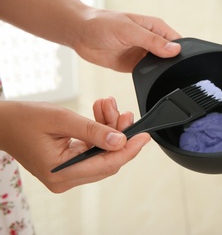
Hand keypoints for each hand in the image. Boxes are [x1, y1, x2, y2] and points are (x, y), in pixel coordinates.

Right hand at [0, 98, 149, 192]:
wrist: (3, 122)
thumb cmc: (23, 120)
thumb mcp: (61, 119)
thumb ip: (93, 130)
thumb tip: (120, 139)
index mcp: (62, 173)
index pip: (107, 165)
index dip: (129, 150)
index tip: (144, 136)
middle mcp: (66, 179)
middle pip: (107, 160)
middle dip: (119, 134)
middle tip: (124, 113)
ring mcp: (67, 173)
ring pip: (102, 153)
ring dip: (109, 129)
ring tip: (108, 106)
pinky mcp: (68, 164)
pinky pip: (93, 150)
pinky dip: (100, 132)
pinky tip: (101, 113)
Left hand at [72, 10, 181, 71]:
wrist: (80, 34)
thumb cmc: (102, 24)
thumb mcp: (129, 30)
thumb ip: (152, 41)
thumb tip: (174, 50)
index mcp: (155, 27)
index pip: (176, 41)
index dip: (181, 52)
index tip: (182, 64)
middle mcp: (152, 40)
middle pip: (170, 56)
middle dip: (172, 65)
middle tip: (172, 76)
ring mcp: (144, 54)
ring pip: (160, 67)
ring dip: (160, 73)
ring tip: (159, 79)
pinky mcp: (135, 66)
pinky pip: (147, 74)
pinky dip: (149, 79)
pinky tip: (148, 81)